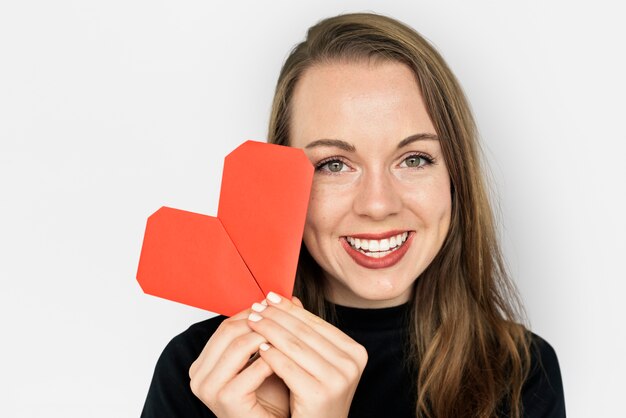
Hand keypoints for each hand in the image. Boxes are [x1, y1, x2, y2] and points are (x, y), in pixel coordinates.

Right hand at [189, 308, 289, 417]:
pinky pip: (251, 370)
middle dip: (259, 321)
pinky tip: (287, 357)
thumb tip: (293, 299)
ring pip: (238, 346)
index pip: (226, 326)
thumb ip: (276, 330)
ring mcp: (209, 388)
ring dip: (266, 336)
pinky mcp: (226, 400)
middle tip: (284, 315)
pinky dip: (271, 360)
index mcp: (203, 364)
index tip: (276, 305)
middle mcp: (199, 375)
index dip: (252, 313)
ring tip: (287, 333)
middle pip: (228, 331)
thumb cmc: (271, 399)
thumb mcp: (270, 358)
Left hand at [248, 293, 367, 417]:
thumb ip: (306, 333)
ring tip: (253, 322)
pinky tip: (258, 348)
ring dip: (270, 331)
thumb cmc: (314, 401)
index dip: (290, 309)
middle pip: (305, 332)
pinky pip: (288, 367)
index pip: (316, 323)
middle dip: (277, 317)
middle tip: (257, 306)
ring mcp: (338, 379)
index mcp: (355, 352)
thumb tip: (291, 299)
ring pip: (295, 346)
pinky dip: (271, 355)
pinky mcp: (320, 394)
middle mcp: (351, 364)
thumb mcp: (315, 362)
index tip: (271, 297)